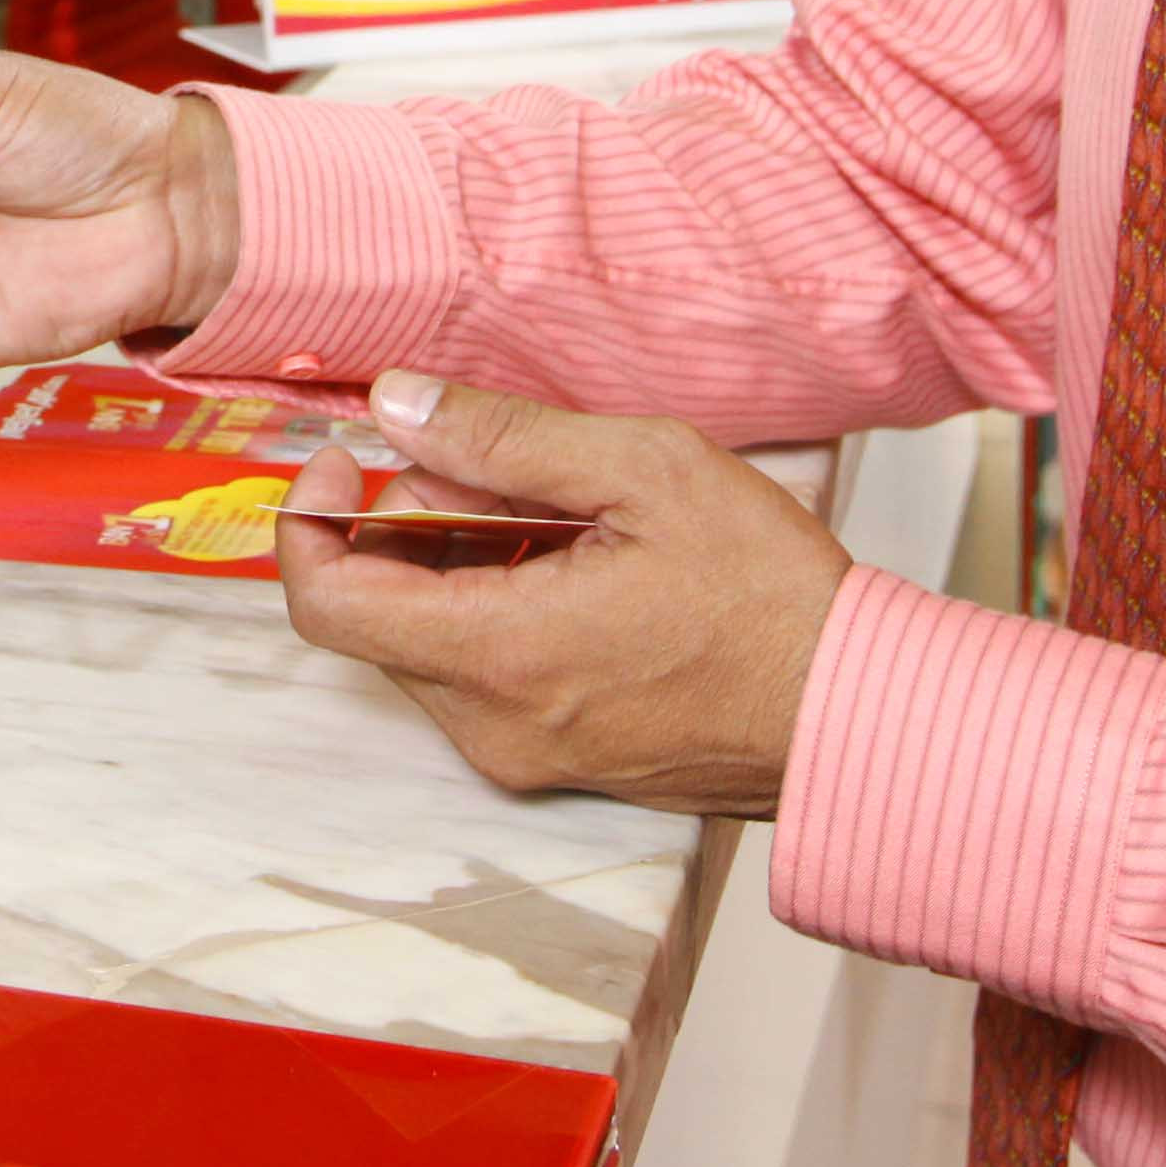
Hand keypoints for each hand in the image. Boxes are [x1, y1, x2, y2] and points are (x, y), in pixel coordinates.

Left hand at [272, 374, 854, 815]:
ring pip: (427, 641)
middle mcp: (491, 724)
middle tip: (501, 474)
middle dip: (409, 525)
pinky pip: (480, 675)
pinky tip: (578, 567)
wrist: (855, 714)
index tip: (348, 460)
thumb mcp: (642, 469)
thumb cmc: (771, 595)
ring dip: (459, 564)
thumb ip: (501, 435)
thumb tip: (395, 404)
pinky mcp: (554, 762)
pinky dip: (497, 607)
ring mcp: (522, 754)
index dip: (310, 520)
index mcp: (499, 655)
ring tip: (561, 518)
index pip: (325, 601)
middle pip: (376, 613)